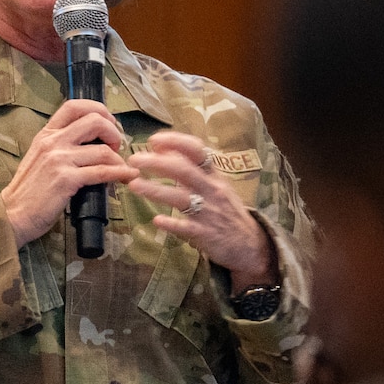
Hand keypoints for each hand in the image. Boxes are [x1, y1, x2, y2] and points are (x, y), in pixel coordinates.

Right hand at [0, 99, 137, 244]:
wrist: (12, 214)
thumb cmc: (29, 189)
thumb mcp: (39, 157)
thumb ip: (60, 145)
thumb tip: (91, 140)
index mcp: (46, 134)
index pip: (74, 106)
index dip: (98, 109)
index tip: (109, 123)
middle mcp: (53, 142)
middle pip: (95, 121)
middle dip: (113, 132)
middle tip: (116, 147)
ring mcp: (59, 160)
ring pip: (103, 150)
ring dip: (119, 159)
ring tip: (121, 168)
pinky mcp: (67, 180)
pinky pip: (102, 172)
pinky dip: (120, 173)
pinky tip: (127, 176)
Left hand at [127, 132, 274, 285]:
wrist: (249, 243)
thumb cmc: (226, 210)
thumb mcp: (215, 185)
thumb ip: (192, 169)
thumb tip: (164, 149)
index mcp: (214, 175)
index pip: (198, 151)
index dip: (176, 142)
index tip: (154, 140)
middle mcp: (212, 190)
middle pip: (184, 170)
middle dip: (157, 163)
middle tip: (134, 159)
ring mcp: (209, 212)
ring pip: (181, 198)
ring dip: (156, 190)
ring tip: (134, 184)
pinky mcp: (206, 234)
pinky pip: (187, 227)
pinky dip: (171, 223)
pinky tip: (156, 220)